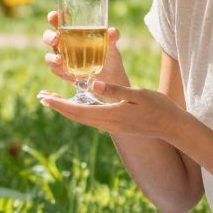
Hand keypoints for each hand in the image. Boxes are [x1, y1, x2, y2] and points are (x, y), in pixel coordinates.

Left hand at [38, 79, 183, 140]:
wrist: (172, 126)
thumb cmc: (158, 107)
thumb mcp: (137, 93)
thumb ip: (114, 90)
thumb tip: (92, 85)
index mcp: (111, 115)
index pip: (79, 110)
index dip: (60, 104)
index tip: (44, 98)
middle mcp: (108, 124)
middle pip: (76, 116)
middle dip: (57, 106)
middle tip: (41, 97)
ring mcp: (112, 126)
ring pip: (82, 118)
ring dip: (66, 109)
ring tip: (52, 100)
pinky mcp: (116, 125)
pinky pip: (91, 118)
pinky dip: (78, 111)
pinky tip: (75, 105)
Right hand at [41, 10, 129, 92]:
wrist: (112, 81)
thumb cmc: (109, 58)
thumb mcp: (112, 47)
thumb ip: (111, 38)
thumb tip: (112, 32)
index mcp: (72, 33)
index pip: (59, 22)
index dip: (53, 18)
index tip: (53, 16)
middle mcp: (63, 44)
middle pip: (49, 37)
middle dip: (49, 37)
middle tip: (56, 39)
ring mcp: (62, 59)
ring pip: (49, 56)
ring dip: (52, 57)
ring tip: (60, 60)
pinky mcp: (64, 73)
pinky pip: (56, 71)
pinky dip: (59, 71)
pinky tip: (66, 72)